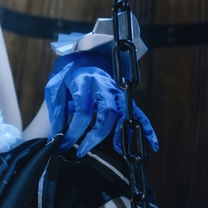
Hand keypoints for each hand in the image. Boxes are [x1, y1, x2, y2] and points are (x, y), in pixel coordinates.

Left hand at [44, 53, 158, 156]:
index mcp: (85, 82)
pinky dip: (147, 129)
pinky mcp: (123, 98)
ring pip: (123, 114)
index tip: (63, 145)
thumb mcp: (55, 88)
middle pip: (107, 113)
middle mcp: (104, 86)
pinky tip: (152, 145)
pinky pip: (139, 113)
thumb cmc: (67, 74)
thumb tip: (55, 137)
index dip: (73, 131)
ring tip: (114, 149)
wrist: (82, 56)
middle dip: (95, 136)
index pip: (83, 111)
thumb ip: (57, 111)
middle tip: (82, 151)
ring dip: (120, 133)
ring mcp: (117, 92)